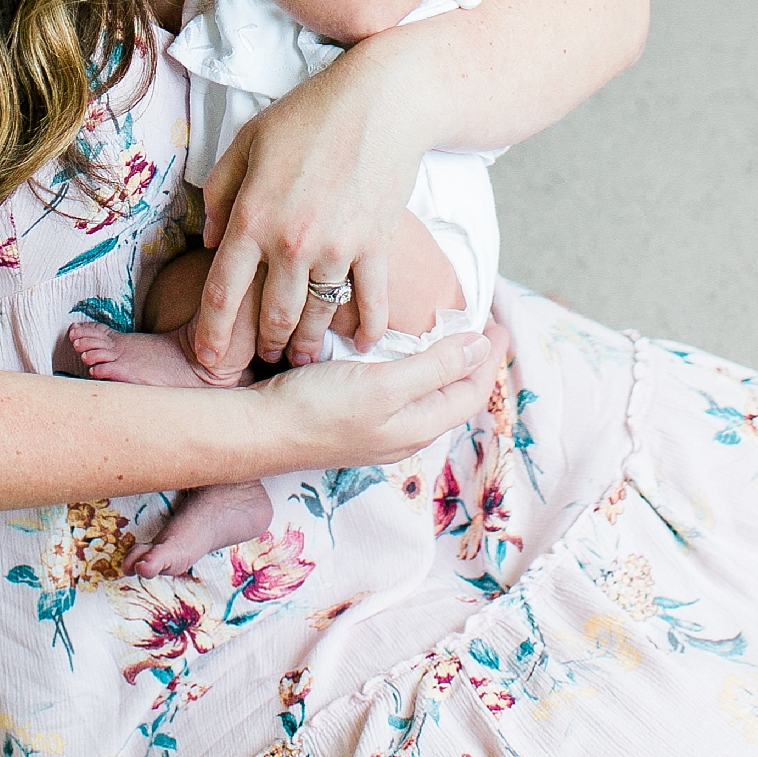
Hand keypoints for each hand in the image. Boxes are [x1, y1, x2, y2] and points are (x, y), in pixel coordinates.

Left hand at [195, 42, 431, 371]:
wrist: (381, 102)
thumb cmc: (308, 115)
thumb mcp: (247, 141)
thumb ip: (219, 192)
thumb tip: (208, 241)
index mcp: (251, 217)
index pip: (222, 292)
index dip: (213, 333)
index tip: (210, 359)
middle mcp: (291, 242)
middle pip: (272, 315)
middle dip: (265, 345)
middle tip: (263, 358)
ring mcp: (337, 248)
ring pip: (317, 315)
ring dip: (308, 344)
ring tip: (301, 357)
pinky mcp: (375, 246)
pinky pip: (370, 302)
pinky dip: (367, 329)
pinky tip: (360, 343)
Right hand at [244, 332, 495, 476]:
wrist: (259, 431)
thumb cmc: (318, 408)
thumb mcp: (383, 385)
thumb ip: (433, 367)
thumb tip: (480, 346)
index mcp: (418, 427)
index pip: (470, 391)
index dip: (488, 357)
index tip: (498, 323)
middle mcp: (404, 432)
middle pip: (453, 396)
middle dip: (473, 363)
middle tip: (481, 327)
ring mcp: (379, 429)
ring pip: (428, 397)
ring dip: (446, 367)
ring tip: (450, 337)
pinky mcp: (355, 419)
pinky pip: (402, 394)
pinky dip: (416, 370)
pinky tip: (401, 354)